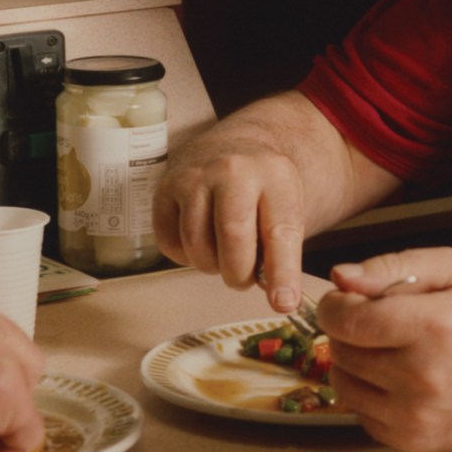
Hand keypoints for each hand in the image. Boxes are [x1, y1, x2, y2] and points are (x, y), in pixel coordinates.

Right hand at [152, 141, 308, 314]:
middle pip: (232, 237)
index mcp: (274, 175)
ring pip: (196, 244)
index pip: (279, 231)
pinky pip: (168, 242)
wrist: (232, 148)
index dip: (282, 272)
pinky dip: (185, 256)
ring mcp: (194, 177)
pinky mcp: (165, 188)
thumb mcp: (286, 209)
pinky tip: (201, 242)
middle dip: (239, 273)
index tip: (283, 303)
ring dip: (211, 266)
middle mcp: (232, 170)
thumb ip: (284, 253)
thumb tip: (280, 300)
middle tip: (244, 276)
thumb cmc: (262, 190)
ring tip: (223, 255)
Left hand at [316, 248, 451, 451]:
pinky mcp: (419, 442)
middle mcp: (425, 377)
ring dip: (354, 364)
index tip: (344, 300)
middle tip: (374, 322)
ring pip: (346, 387)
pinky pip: (363, 416)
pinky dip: (370, 395)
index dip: (334, 306)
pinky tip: (397, 378)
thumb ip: (392, 267)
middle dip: (347, 332)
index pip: (346, 320)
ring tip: (387, 349)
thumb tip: (341, 277)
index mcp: (433, 327)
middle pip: (343, 353)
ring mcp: (421, 416)